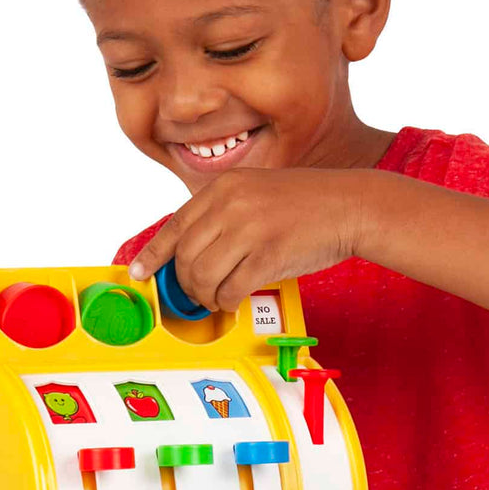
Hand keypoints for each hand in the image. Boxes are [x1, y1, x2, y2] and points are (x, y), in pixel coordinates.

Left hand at [127, 168, 370, 313]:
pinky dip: (227, 302)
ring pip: (203, 276)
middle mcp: (231, 204)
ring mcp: (250, 228)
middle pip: (185, 257)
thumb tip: (191, 251)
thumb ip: (223, 213)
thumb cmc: (305, 204)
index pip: (174, 226)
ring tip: (218, 299)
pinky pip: (231, 289)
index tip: (139, 272)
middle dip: (186, 284)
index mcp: (223, 187)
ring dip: (206, 297)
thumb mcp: (255, 191)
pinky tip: (235, 301)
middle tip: (198, 294)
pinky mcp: (269, 254)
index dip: (153, 254)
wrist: (349, 204)